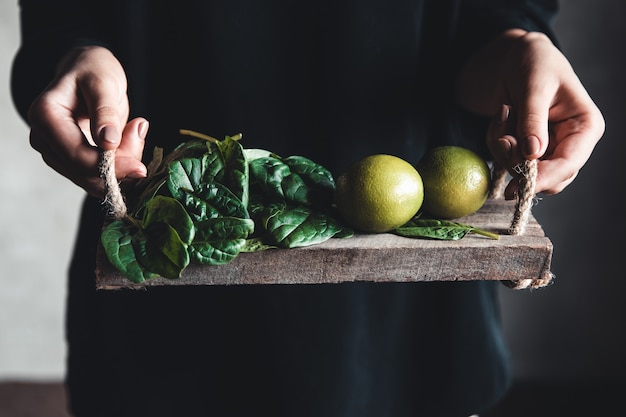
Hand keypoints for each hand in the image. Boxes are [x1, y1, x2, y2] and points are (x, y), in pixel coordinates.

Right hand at [27, 46, 147, 197]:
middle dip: (119, 167)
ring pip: (92, 180)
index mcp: (45, 116)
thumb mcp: (103, 82)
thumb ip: (106, 112)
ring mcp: (55, 152)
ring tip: (134, 132)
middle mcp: (43, 138)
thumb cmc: (93, 71)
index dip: (110, 167)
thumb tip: (108, 142)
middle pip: (84, 173)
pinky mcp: (70, 160)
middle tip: (140, 137)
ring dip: (121, 166)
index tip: (140, 167)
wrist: (88, 72)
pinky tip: (129, 143)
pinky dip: (119, 167)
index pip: (76, 155)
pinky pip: (97, 177)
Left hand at [457, 30, 604, 199]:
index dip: (545, 178)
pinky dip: (496, 142)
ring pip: (522, 171)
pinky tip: (500, 118)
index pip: (570, 164)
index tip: (519, 184)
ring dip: (503, 148)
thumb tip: (532, 154)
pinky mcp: (526, 149)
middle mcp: (570, 142)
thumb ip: (533, 120)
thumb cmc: (533, 62)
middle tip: (502, 138)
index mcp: (585, 126)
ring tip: (502, 114)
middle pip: (547, 177)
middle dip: (518, 161)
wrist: (512, 56)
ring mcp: (547, 148)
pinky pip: (506, 159)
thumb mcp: (534, 86)